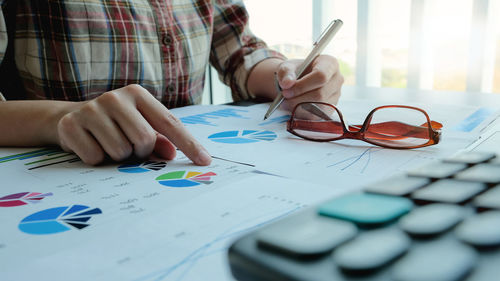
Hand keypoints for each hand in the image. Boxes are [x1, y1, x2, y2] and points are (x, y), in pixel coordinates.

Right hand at [56, 84, 211, 165]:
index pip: (169, 122)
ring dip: (118, 157)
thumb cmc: (115, 125)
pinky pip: (96, 158)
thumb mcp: (139, 127)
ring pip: (120, 151)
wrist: (70, 118)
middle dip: (140, 152)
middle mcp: (115, 97)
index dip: (189, 144)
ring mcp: (91, 109)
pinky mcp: (71, 125)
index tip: (205, 161)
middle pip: (144, 140)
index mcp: (138, 94)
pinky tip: (91, 146)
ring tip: (108, 144)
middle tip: (128, 146)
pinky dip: (96, 160)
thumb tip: (171, 153)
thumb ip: (159, 140)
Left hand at [277, 55, 343, 110]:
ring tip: (285, 103)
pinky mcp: (331, 108)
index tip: (286, 90)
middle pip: (320, 94)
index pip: (321, 76)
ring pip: (318, 107)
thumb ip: (286, 72)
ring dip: (298, 108)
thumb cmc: (295, 71)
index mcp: (330, 64)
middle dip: (298, 99)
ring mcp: (336, 95)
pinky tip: (292, 108)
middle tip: (283, 99)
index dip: (302, 85)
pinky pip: (317, 116)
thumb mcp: (287, 66)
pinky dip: (302, 114)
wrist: (297, 80)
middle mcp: (337, 79)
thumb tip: (287, 83)